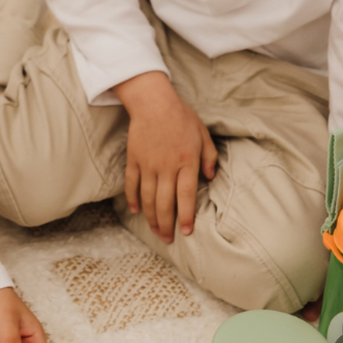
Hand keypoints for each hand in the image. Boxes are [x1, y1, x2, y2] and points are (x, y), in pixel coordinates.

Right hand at [114, 71, 216, 243]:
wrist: (153, 102)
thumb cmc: (181, 117)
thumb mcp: (203, 134)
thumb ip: (209, 157)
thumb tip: (211, 177)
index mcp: (186, 161)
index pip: (186, 195)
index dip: (186, 215)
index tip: (186, 231)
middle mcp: (166, 166)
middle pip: (165, 202)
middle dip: (166, 224)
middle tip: (167, 239)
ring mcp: (148, 165)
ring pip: (148, 198)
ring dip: (151, 217)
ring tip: (155, 230)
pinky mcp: (134, 161)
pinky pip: (132, 185)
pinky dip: (133, 199)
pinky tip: (136, 211)